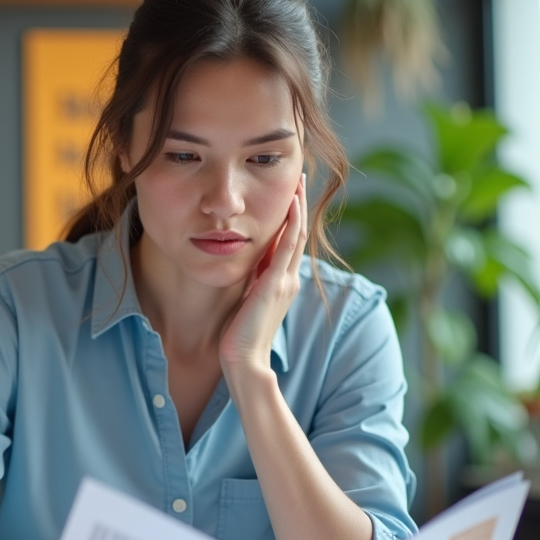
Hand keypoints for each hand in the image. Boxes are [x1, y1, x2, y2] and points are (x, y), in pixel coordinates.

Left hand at [219, 175, 307, 376]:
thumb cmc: (239, 336)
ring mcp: (284, 281)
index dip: (290, 219)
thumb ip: (251, 283)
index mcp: (281, 283)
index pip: (289, 243)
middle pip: (297, 234)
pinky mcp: (274, 284)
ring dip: (298, 208)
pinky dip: (291, 224)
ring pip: (296, 236)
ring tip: (299, 182)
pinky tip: (292, 204)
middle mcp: (288, 279)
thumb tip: (248, 266)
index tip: (289, 195)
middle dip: (298, 206)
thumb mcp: (247, 301)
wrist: (243, 360)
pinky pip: (287, 247)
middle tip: (300, 179)